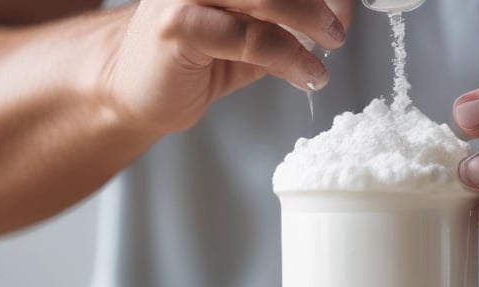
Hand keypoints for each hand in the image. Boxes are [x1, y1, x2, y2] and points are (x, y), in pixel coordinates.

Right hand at [103, 0, 350, 133]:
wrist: (134, 88)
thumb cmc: (194, 55)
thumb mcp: (256, 25)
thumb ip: (295, 14)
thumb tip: (343, 8)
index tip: (344, 4)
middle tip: (338, 26)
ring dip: (310, 21)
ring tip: (328, 45)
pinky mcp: (176, 24)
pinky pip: (251, 37)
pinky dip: (289, 57)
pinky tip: (306, 74)